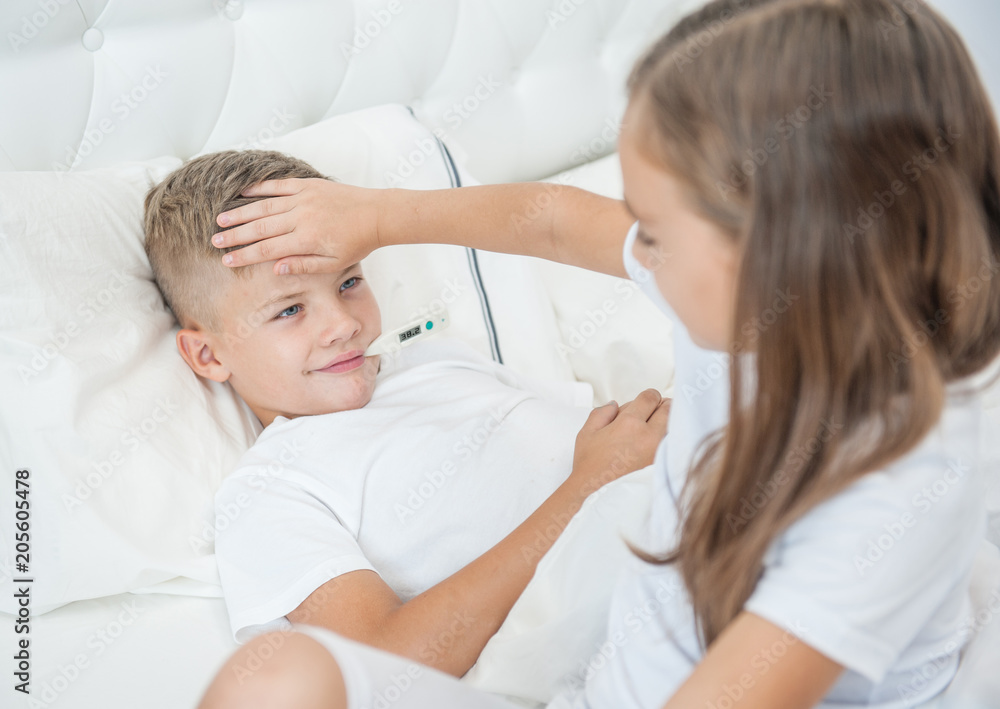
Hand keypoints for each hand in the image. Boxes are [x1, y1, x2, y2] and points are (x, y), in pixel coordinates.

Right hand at [211, 178, 382, 273]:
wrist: (376, 214)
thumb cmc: (357, 242)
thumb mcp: (333, 263)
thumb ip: (304, 265)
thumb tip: (276, 268)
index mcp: (306, 239)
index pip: (267, 249)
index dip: (244, 255)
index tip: (227, 261)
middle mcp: (300, 217)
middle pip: (259, 227)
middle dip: (235, 235)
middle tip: (215, 241)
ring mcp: (303, 199)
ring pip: (264, 206)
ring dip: (240, 213)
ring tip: (221, 219)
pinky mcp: (308, 185)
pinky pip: (278, 185)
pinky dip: (259, 188)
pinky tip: (243, 193)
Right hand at [569, 388, 669, 499]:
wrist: (597, 497)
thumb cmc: (589, 467)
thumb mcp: (586, 435)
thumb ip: (601, 413)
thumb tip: (614, 405)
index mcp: (628, 423)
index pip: (650, 397)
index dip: (649, 397)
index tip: (648, 402)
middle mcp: (649, 435)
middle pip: (668, 409)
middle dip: (663, 407)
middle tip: (658, 411)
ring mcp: (660, 452)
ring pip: (675, 426)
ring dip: (670, 424)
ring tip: (660, 429)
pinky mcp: (665, 466)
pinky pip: (675, 445)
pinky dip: (672, 441)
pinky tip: (662, 445)